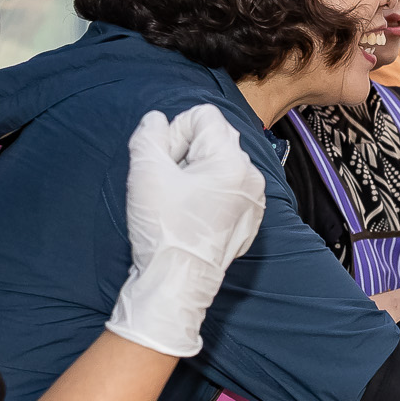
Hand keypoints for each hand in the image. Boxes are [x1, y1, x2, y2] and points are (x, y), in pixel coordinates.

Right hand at [110, 107, 266, 357]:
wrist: (177, 284)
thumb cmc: (163, 229)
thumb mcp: (145, 173)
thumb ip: (149, 135)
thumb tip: (158, 121)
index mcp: (232, 161)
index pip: (202, 116)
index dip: (176, 133)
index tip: (165, 164)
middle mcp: (252, 176)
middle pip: (214, 137)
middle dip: (187, 151)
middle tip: (169, 182)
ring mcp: (254, 199)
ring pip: (221, 162)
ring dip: (197, 171)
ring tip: (180, 200)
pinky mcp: (250, 218)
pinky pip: (229, 187)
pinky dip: (210, 192)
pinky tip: (192, 214)